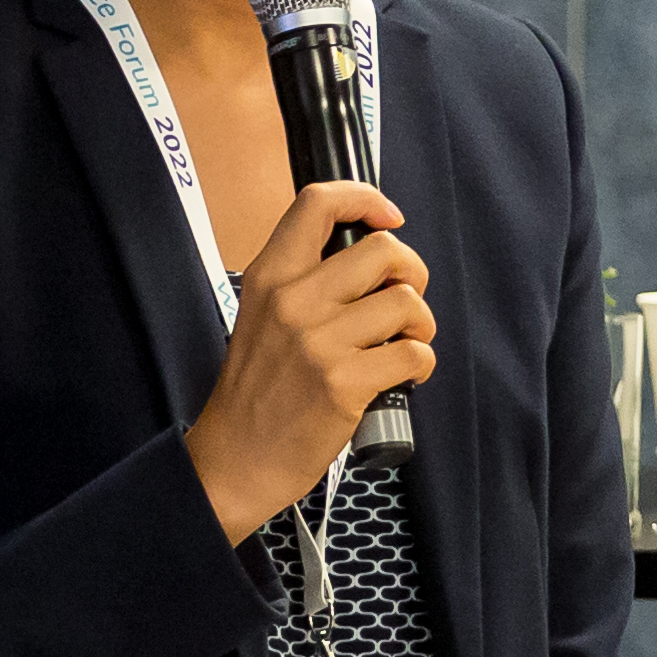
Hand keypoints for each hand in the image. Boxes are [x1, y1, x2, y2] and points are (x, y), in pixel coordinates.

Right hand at [183, 180, 435, 540]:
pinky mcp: (344, 384)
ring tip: (403, 345)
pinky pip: (414, 354)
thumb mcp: (261, 317)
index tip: (388, 217)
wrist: (236, 458)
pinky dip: (421, 365)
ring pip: (407, 303)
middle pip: (384, 250)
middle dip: (412, 272)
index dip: (366, 198)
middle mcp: (293, 301)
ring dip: (421, 325)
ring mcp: (318, 343)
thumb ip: (302, 281)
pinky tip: (402, 377)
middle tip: (402, 300)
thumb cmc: (255, 391)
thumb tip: (371, 257)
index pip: (318, 204)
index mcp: (269, 277)